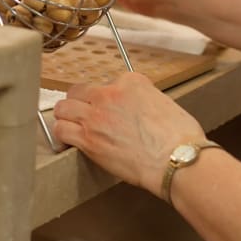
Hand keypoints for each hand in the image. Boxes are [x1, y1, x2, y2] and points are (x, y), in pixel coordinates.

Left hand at [53, 71, 205, 197]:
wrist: (176, 158)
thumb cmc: (179, 137)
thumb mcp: (165, 103)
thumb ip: (144, 101)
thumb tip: (137, 112)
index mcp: (131, 82)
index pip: (108, 83)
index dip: (108, 98)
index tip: (111, 109)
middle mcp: (109, 93)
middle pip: (79, 90)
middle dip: (81, 102)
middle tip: (85, 114)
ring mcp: (96, 115)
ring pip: (63, 108)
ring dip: (66, 116)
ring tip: (71, 125)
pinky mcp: (88, 139)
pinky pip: (60, 130)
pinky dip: (62, 135)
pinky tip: (68, 140)